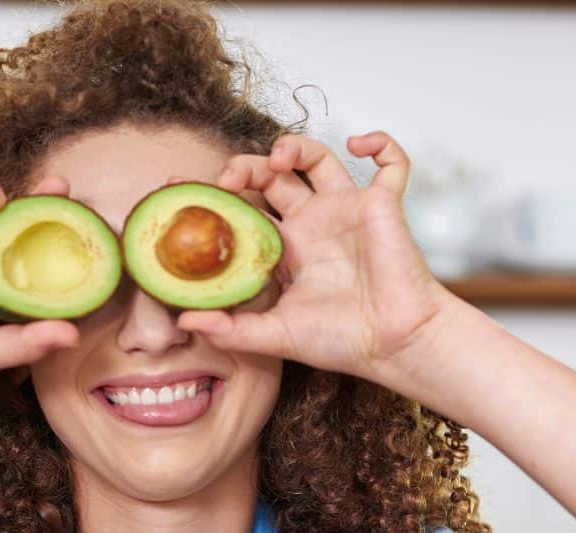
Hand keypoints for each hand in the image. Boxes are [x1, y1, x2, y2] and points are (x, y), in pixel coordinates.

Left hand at [176, 131, 456, 381]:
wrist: (394, 345)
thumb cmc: (342, 342)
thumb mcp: (276, 336)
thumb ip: (231, 329)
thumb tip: (185, 320)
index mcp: (286, 249)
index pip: (243, 209)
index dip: (214, 195)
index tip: (181, 186)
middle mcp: (313, 223)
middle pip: (272, 176)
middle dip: (246, 166)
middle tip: (229, 179)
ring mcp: (346, 210)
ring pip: (317, 157)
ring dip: (295, 145)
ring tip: (279, 158)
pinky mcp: (383, 205)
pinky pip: (391, 163)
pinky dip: (381, 143)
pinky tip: (359, 144)